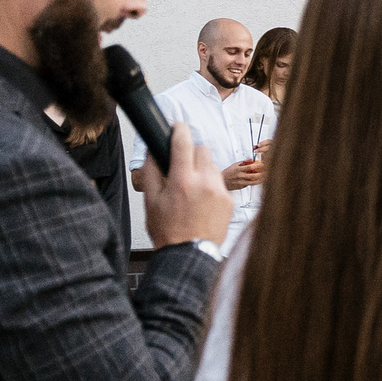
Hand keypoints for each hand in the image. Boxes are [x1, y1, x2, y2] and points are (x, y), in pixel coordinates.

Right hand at [141, 122, 233, 248]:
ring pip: (213, 165)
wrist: (189, 254)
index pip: (184, 143)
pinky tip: (201, 200)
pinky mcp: (230, 201)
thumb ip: (151, 172)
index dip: (180, 130)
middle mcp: (205, 183)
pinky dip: (211, 185)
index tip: (178, 126)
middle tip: (181, 165)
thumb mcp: (151, 200)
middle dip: (191, 152)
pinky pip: (221, 183)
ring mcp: (221, 191)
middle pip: (202, 150)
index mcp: (182, 181)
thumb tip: (153, 151)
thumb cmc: (168, 230)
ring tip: (191, 187)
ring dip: (202, 169)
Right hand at [221, 158, 263, 191]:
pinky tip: (257, 180)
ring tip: (264, 177)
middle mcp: (240, 176)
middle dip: (261, 173)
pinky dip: (254, 182)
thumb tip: (251, 159)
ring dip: (260, 179)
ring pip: (253, 182)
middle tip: (266, 171)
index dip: (258, 166)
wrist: (222, 181)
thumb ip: (243, 162)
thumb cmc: (228, 172)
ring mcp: (241, 182)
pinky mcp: (241, 187)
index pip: (250, 167)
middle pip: (253, 175)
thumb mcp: (234, 165)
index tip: (263, 164)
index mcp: (238, 169)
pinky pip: (249, 184)